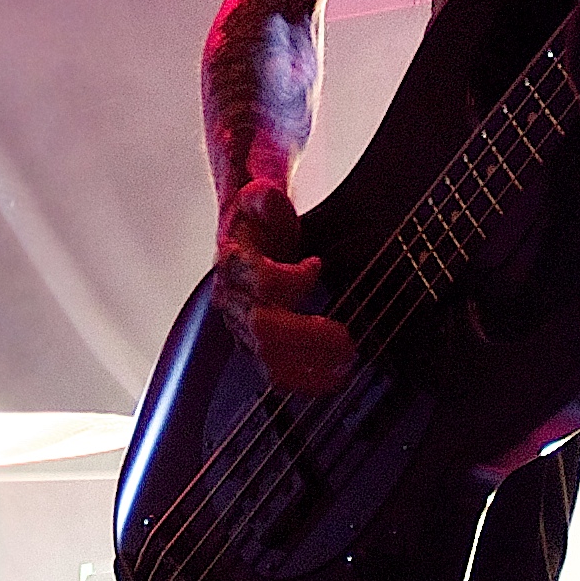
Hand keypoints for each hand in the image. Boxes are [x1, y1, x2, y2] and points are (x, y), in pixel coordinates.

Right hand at [213, 179, 356, 397]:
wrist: (243, 240)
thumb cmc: (257, 223)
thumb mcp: (259, 199)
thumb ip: (263, 199)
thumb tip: (266, 199)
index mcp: (234, 264)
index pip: (262, 281)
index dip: (293, 278)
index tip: (317, 264)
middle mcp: (233, 299)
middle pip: (264, 329)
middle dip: (309, 336)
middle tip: (346, 340)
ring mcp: (241, 325)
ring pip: (268, 359)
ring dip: (309, 367)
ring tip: (345, 365)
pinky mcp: (254, 344)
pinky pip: (273, 373)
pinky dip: (304, 381)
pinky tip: (332, 379)